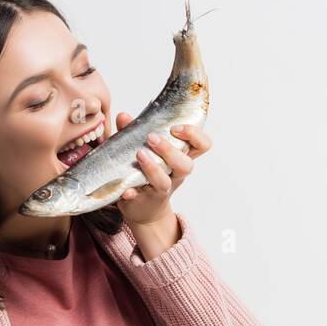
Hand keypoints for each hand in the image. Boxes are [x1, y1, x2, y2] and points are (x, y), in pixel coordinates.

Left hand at [114, 112, 211, 226]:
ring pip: (164, 181)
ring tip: (139, 154)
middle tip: (151, 138)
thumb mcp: (145, 149)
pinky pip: (140, 197)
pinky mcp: (144, 200)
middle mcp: (175, 174)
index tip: (175, 128)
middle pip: (186, 165)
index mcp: (181, 158)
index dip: (194, 135)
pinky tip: (126, 189)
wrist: (143, 208)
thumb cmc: (147, 172)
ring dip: (152, 167)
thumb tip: (124, 116)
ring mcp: (161, 189)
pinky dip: (132, 192)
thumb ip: (134, 132)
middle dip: (170, 150)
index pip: (202, 145)